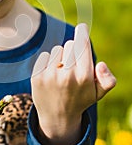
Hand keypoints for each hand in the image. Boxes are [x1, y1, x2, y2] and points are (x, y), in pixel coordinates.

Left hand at [31, 23, 115, 144]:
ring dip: (60, 58)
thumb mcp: (99, 93)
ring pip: (57, 50)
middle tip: (73, 67)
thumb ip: (108, 79)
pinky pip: (44, 56)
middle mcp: (67, 75)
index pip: (83, 45)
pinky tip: (51, 76)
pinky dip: (48, 63)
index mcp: (84, 77)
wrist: (57, 118)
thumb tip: (101, 64)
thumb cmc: (80, 99)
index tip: (81, 26)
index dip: (82, 33)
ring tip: (62, 75)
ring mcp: (50, 76)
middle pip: (70, 44)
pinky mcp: (37, 76)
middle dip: (73, 51)